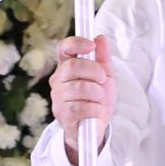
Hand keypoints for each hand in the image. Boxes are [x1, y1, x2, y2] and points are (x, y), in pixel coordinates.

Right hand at [50, 35, 114, 163]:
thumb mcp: (106, 77)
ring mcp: (58, 98)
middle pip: (72, 66)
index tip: (91, 45)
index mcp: (67, 68)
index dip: (76, 43)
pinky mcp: (63, 115)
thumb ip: (103, 58)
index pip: (64, 48)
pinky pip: (80, 107)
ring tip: (100, 101)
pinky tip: (97, 112)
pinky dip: (95, 109)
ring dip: (98, 94)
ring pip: (79, 88)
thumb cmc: (98, 100)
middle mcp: (58, 80)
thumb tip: (100, 38)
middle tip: (103, 81)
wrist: (97, 128)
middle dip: (94, 72)